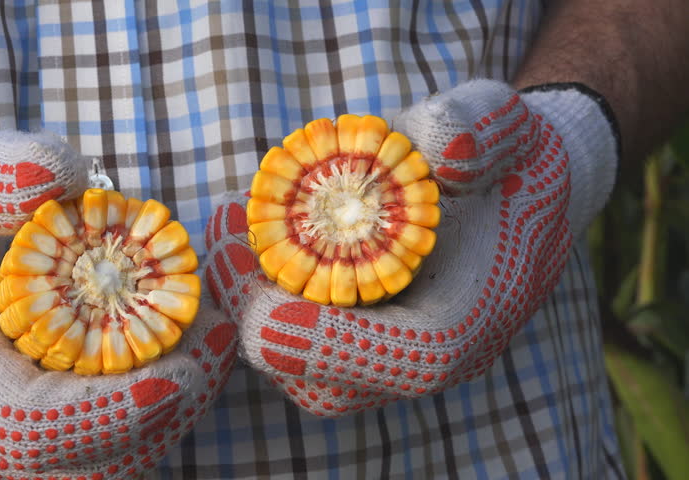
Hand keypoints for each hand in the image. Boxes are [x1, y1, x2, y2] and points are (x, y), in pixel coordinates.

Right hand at [0, 131, 237, 477]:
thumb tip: (70, 179)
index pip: (33, 426)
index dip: (113, 408)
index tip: (187, 370)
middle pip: (80, 462)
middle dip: (163, 408)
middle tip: (220, 343)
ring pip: (91, 467)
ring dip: (160, 414)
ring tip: (207, 347)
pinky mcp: (9, 447)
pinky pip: (86, 454)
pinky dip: (137, 414)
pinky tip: (170, 360)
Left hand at [203, 79, 616, 415]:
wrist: (517, 199)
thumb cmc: (508, 165)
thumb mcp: (505, 126)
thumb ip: (482, 127)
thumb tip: (441, 150)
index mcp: (460, 328)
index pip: (370, 356)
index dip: (299, 317)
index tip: (241, 258)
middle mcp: (422, 361)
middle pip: (316, 375)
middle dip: (252, 310)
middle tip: (218, 233)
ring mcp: (389, 359)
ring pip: (297, 370)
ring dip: (250, 306)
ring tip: (224, 234)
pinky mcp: (364, 344)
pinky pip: (299, 347)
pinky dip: (263, 300)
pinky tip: (249, 241)